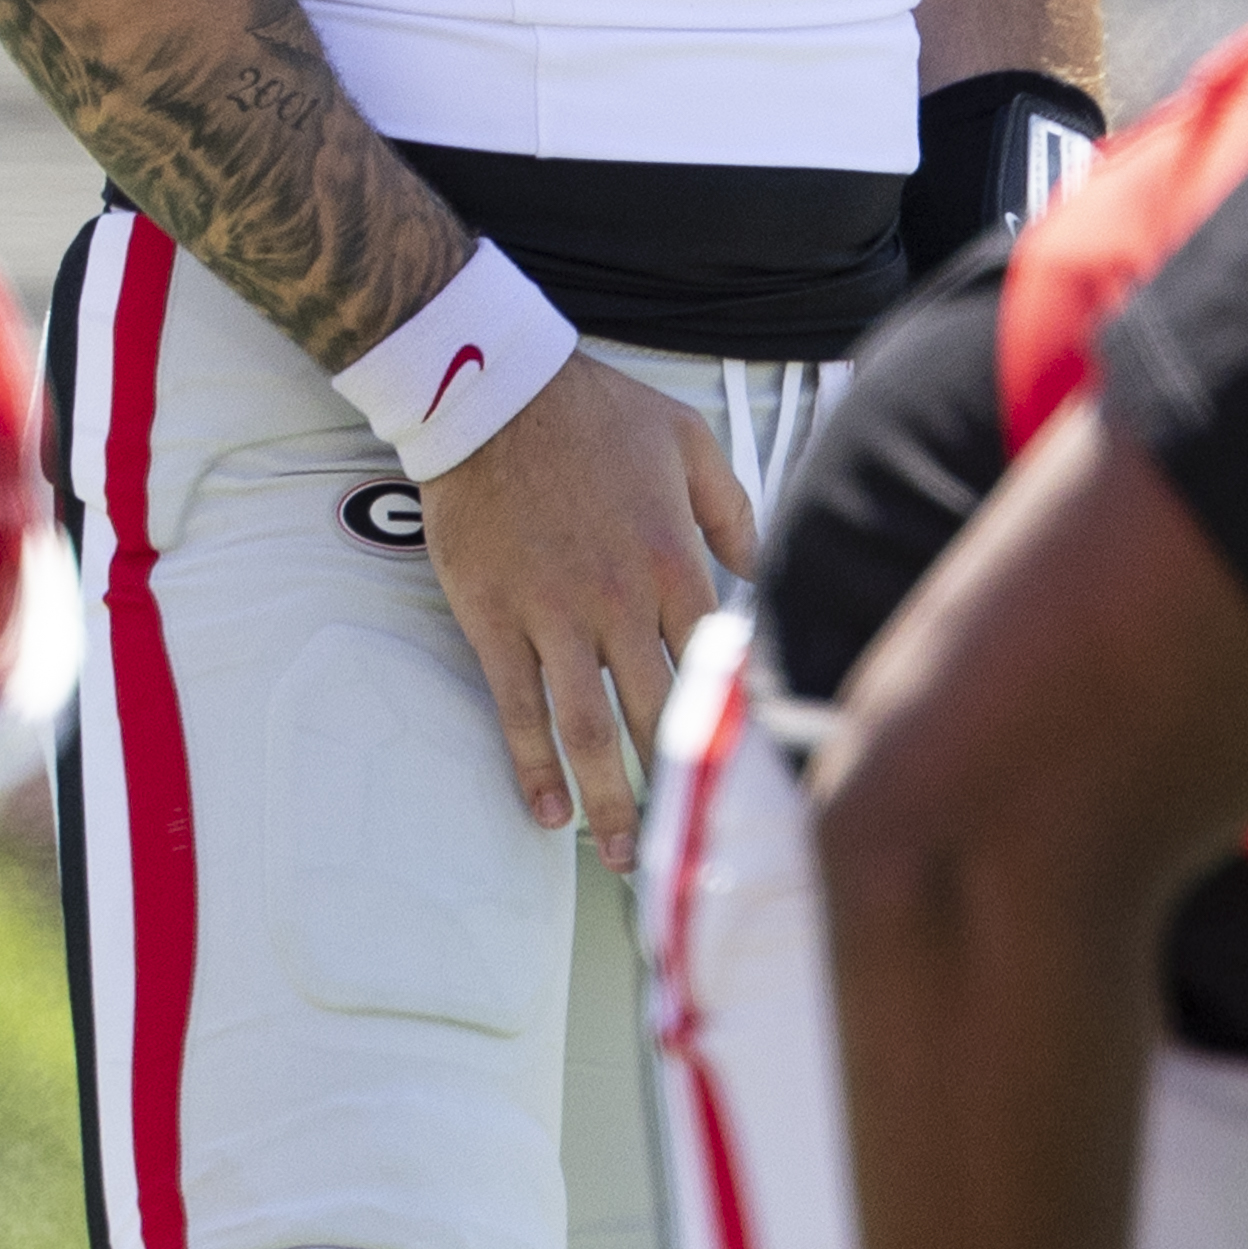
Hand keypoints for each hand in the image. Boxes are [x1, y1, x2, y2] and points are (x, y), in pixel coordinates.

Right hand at [418, 356, 754, 868]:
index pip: (716, 665)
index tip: (747, 773)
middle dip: (679, 787)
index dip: (733, 723)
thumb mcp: (688, 440)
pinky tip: (547, 811)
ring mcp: (551, 616)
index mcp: (673, 562)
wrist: (491, 391)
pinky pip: (516, 708)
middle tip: (694, 844)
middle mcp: (618, 602)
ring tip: (625, 858)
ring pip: (587, 730)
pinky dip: (532, 767)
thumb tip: (756, 572)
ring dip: (610, 801)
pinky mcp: (494, 619)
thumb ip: (732, 509)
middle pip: (659, 716)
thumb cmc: (594, 411)